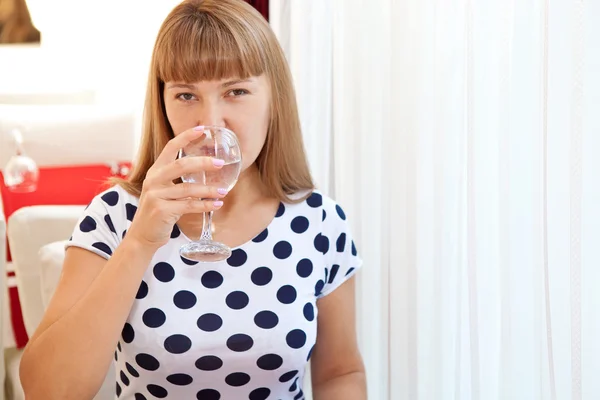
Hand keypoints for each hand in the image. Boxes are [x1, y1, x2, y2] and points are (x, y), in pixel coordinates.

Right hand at [126, 127, 226, 249]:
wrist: (142, 236)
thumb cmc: (159, 212)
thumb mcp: (165, 191)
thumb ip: (178, 180)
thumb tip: (205, 170)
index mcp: (155, 172)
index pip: (170, 148)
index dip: (186, 137)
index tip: (202, 129)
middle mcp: (153, 180)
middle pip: (181, 165)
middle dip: (203, 163)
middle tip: (220, 163)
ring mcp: (156, 195)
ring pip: (188, 188)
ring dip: (208, 189)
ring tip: (223, 191)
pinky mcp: (161, 210)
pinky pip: (188, 205)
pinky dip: (205, 205)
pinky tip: (217, 204)